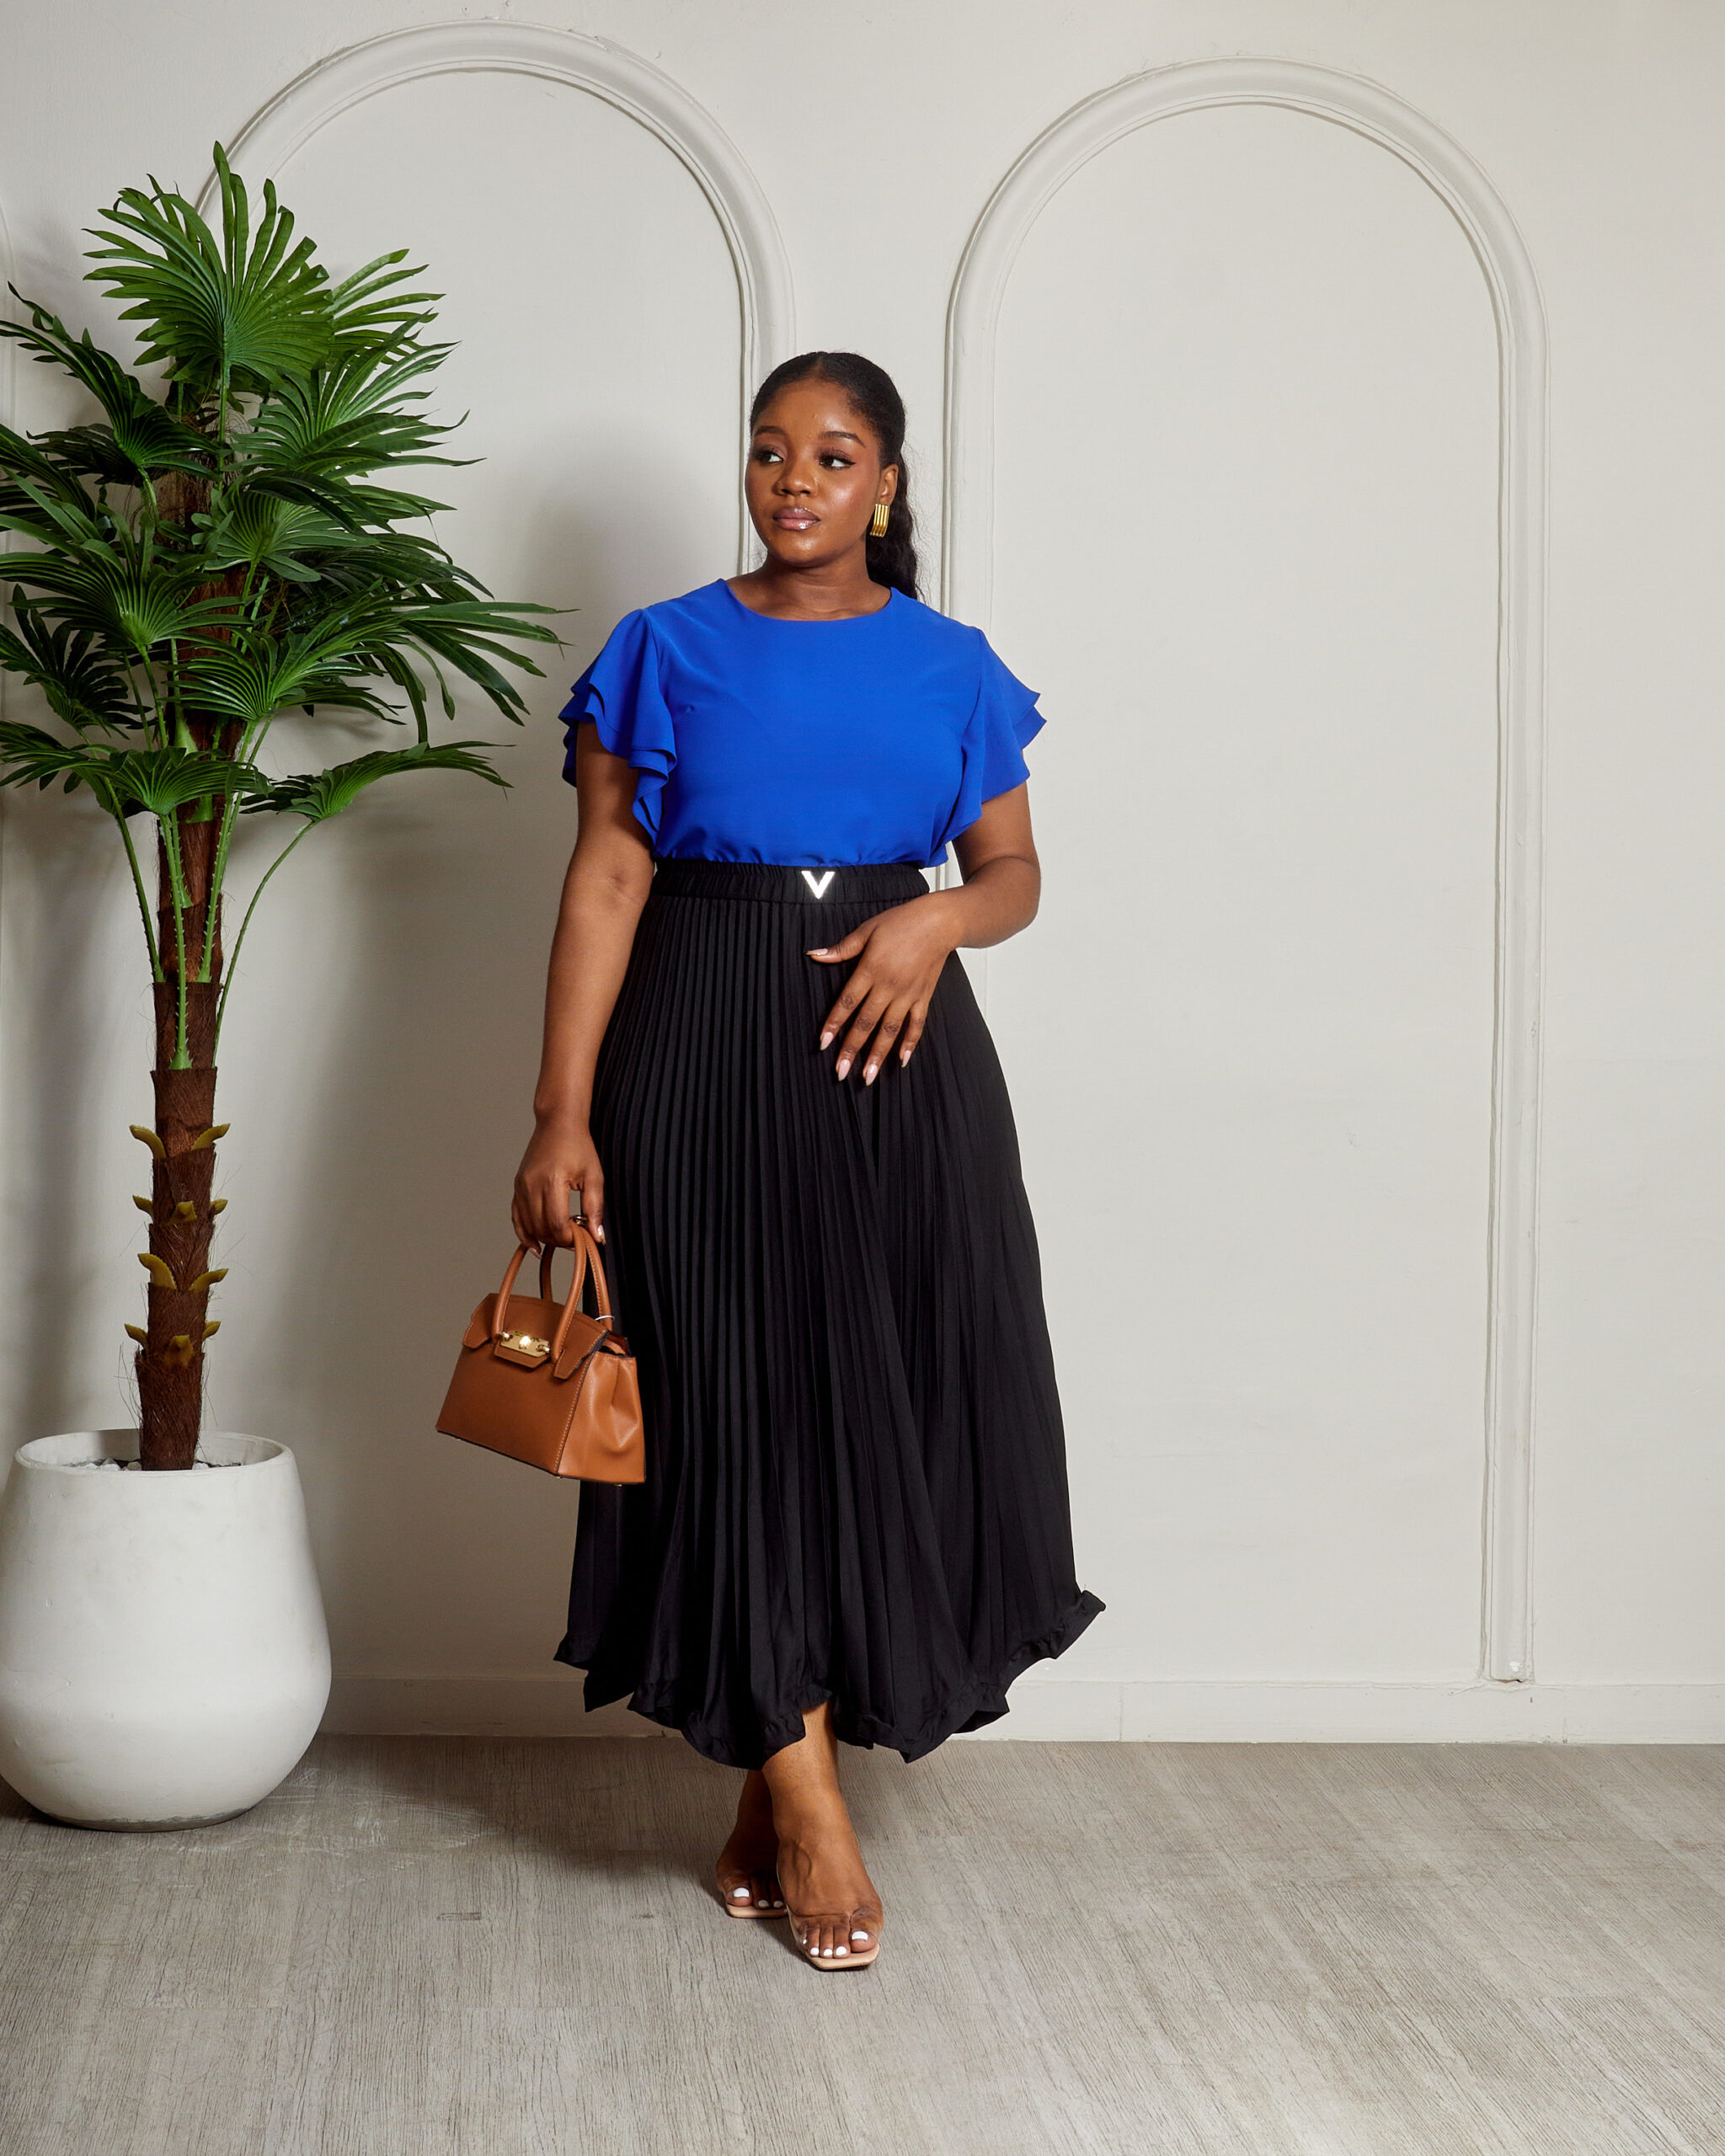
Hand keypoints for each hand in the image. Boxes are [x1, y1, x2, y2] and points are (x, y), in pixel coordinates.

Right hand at [512, 1116, 605, 1249]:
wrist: (557, 1124)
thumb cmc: (578, 1146)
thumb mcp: (594, 1176)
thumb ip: (595, 1208)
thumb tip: (596, 1236)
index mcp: (552, 1181)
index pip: (556, 1223)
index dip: (569, 1238)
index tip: (582, 1240)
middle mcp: (532, 1185)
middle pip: (541, 1228)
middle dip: (558, 1240)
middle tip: (575, 1240)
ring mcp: (521, 1186)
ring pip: (528, 1225)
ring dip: (544, 1238)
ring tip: (561, 1239)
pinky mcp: (517, 1186)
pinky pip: (516, 1217)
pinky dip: (524, 1233)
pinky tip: (534, 1245)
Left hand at [807, 893, 958, 1082]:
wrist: (939, 922)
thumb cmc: (901, 922)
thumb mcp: (867, 930)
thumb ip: (841, 949)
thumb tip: (814, 955)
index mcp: (871, 969)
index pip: (847, 1002)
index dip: (834, 1024)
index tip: (823, 1044)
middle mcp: (889, 986)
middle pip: (866, 1022)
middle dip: (852, 1049)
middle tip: (840, 1072)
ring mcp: (908, 994)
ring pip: (890, 1030)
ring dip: (878, 1054)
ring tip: (867, 1077)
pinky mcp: (923, 997)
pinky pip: (916, 1024)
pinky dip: (909, 1043)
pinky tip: (901, 1060)